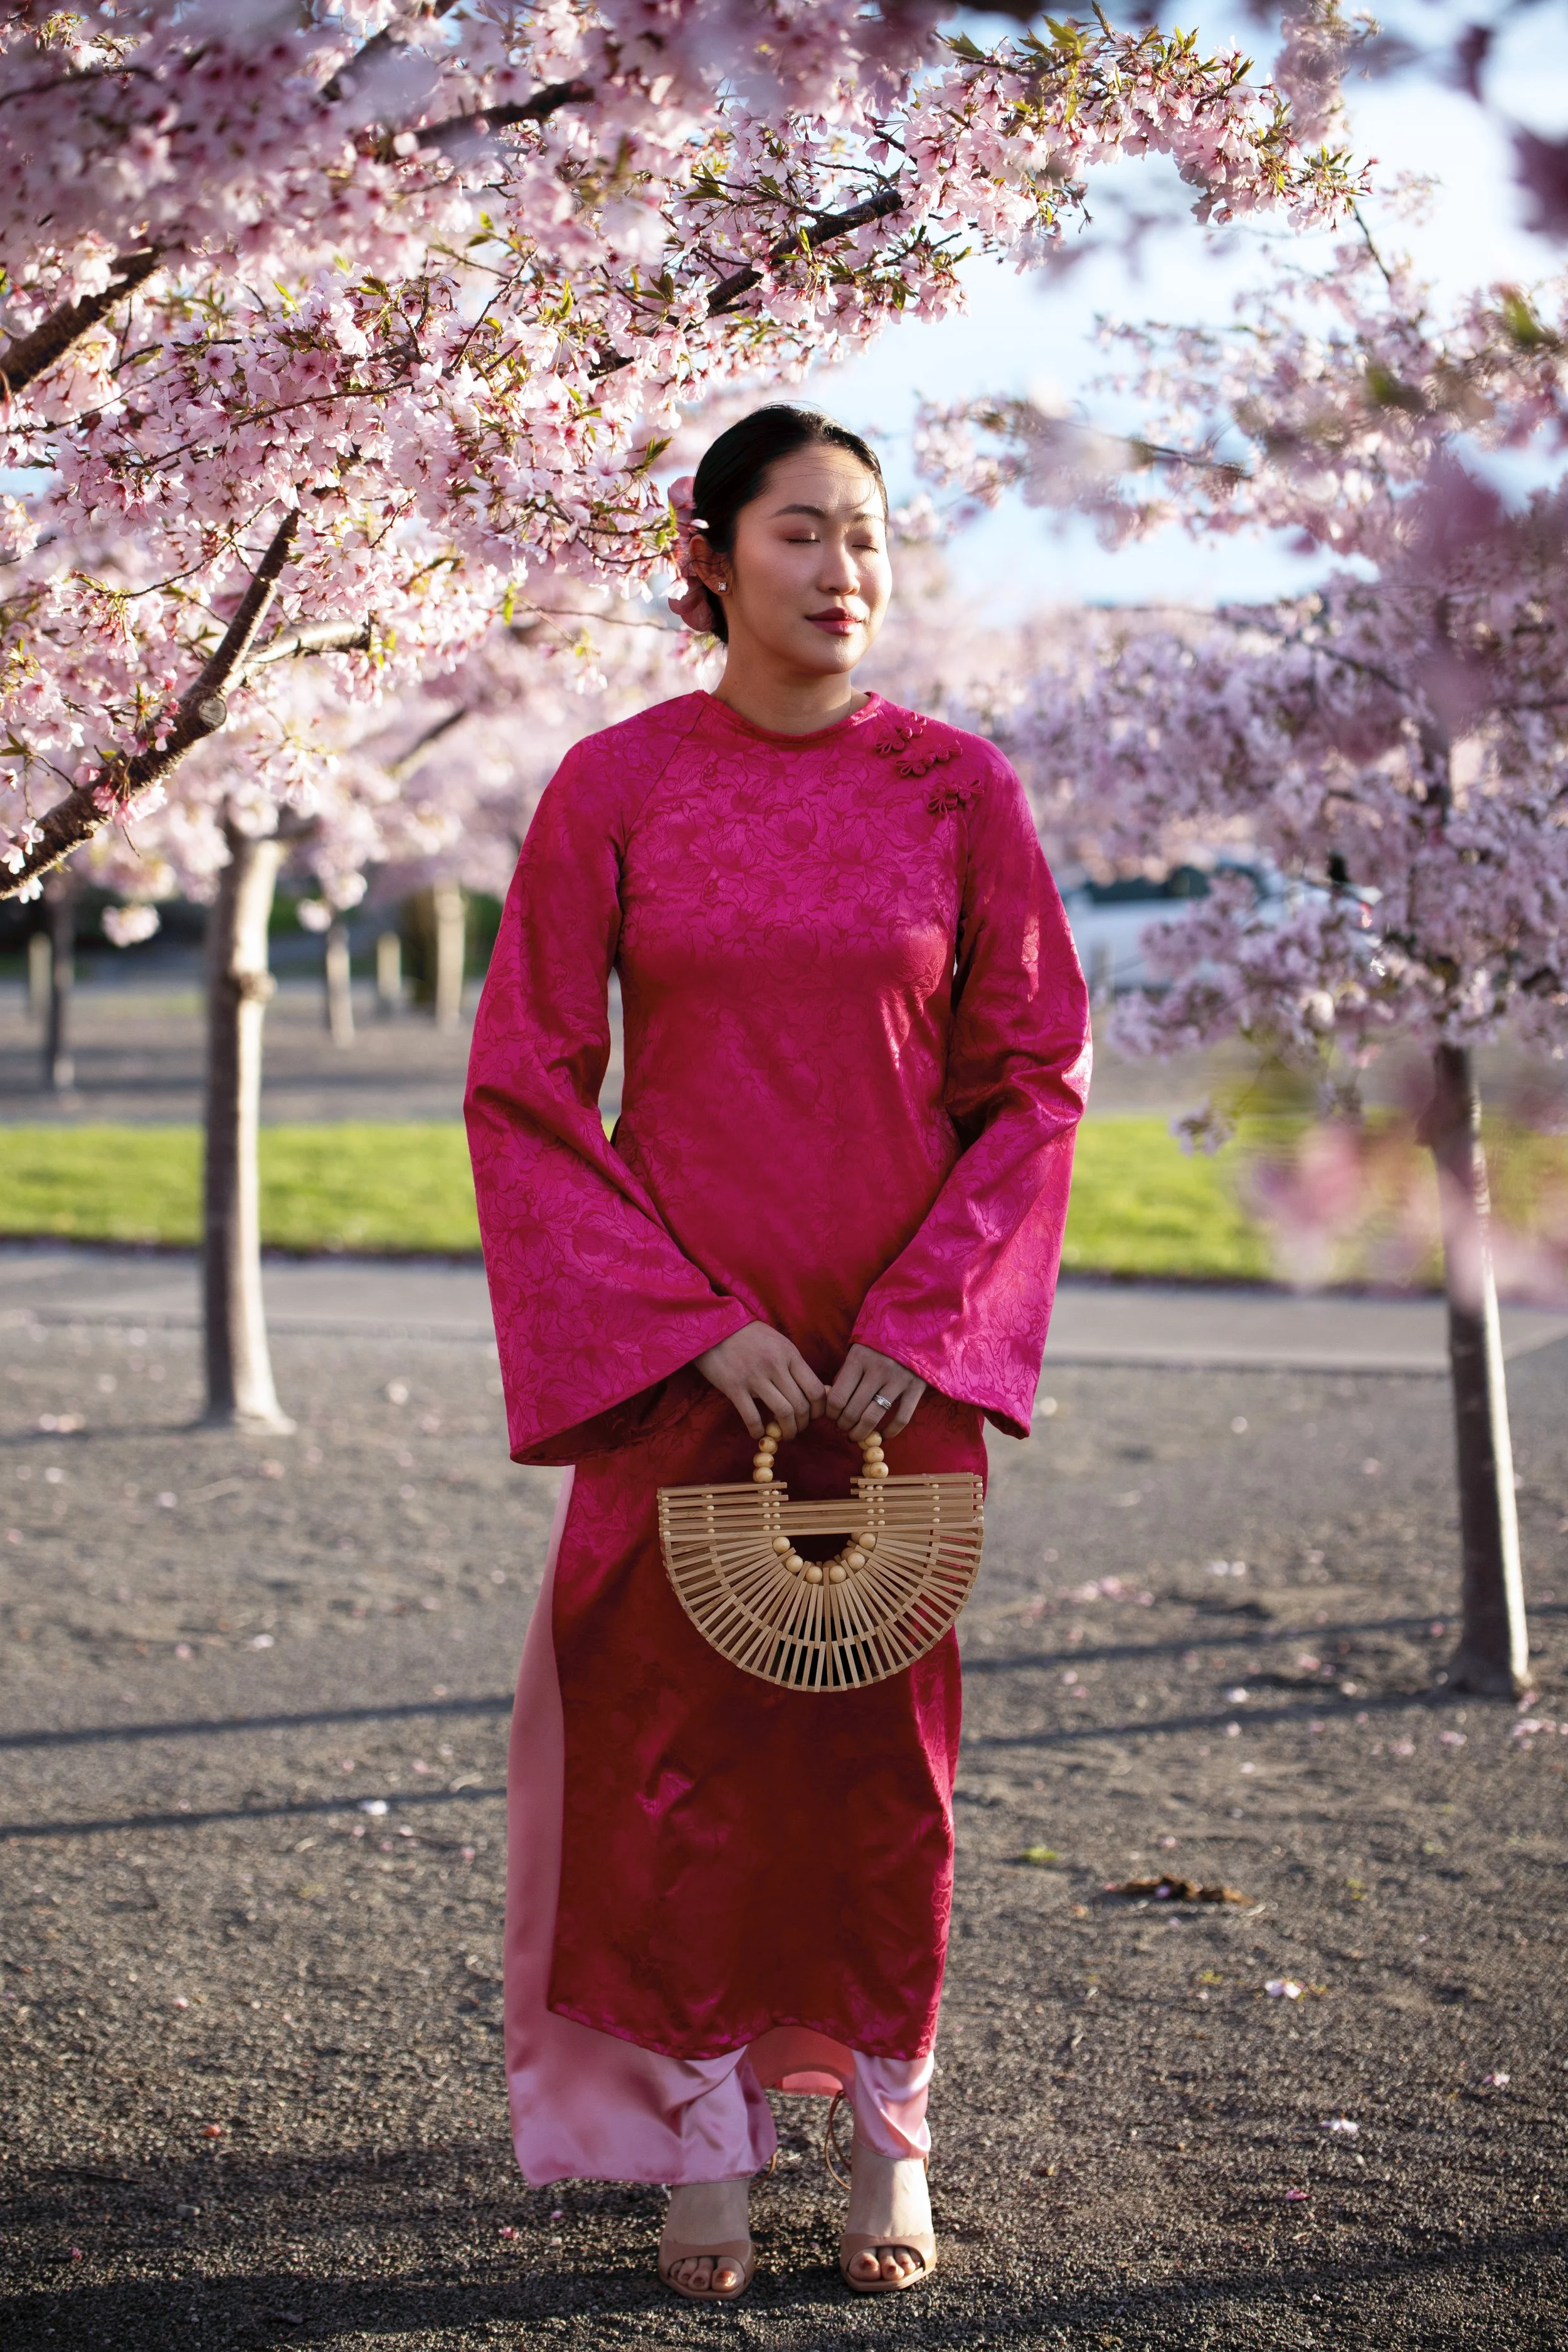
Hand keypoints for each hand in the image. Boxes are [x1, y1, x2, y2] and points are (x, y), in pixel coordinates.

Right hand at [694, 1321, 825, 1441]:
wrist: (714, 1325)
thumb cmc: (748, 1335)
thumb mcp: (777, 1342)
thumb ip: (792, 1364)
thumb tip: (808, 1390)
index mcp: (789, 1354)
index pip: (815, 1389)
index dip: (819, 1409)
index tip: (814, 1416)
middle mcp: (775, 1366)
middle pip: (801, 1405)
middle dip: (803, 1424)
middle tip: (798, 1429)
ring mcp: (755, 1377)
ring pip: (783, 1412)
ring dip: (787, 1430)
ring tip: (785, 1435)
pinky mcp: (734, 1387)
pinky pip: (752, 1417)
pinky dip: (758, 1430)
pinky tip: (758, 1433)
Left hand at [826, 1343, 925, 1441]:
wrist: (915, 1329)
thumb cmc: (880, 1344)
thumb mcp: (859, 1352)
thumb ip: (846, 1375)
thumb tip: (833, 1404)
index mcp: (859, 1359)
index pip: (837, 1397)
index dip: (831, 1413)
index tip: (832, 1417)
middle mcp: (878, 1370)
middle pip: (853, 1410)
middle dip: (844, 1425)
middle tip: (843, 1428)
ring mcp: (898, 1380)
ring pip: (873, 1417)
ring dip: (861, 1433)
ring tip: (856, 1436)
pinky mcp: (916, 1388)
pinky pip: (901, 1418)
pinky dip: (890, 1432)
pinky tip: (881, 1436)